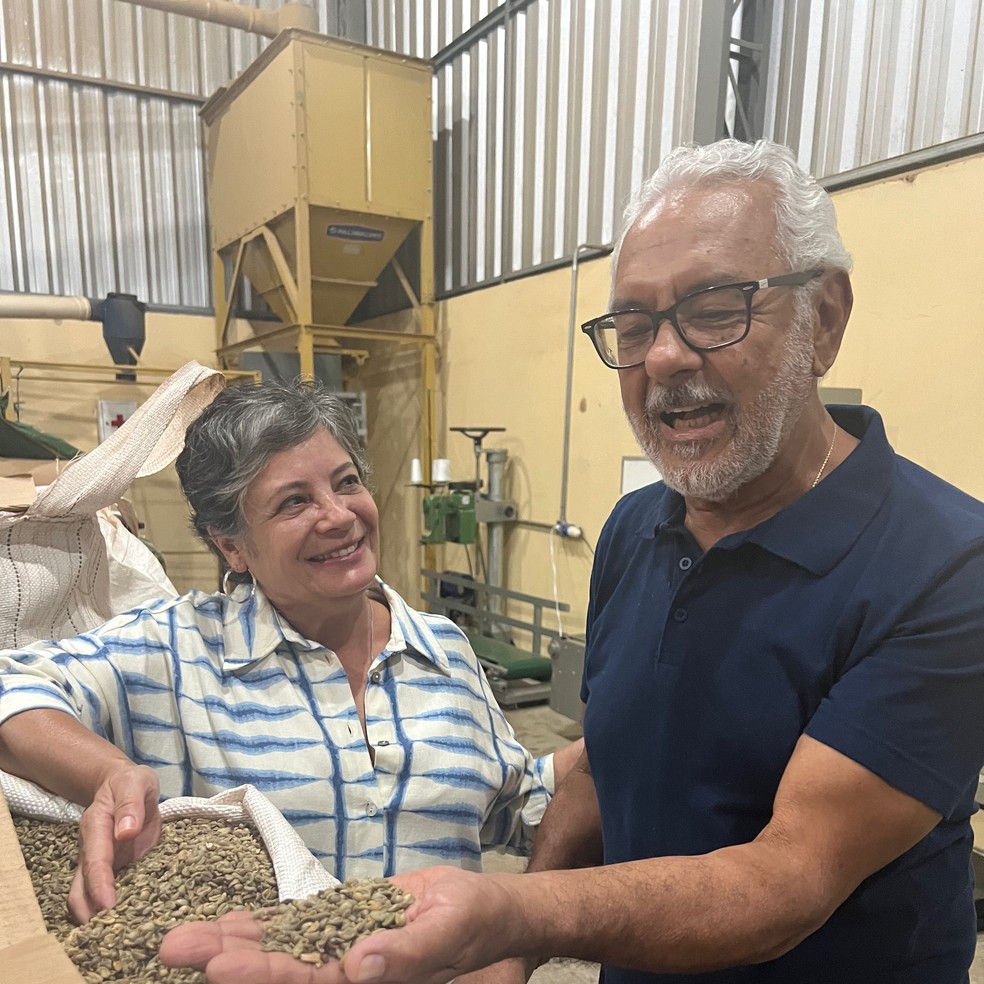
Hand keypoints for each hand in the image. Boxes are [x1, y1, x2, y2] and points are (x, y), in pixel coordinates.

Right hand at [68, 762, 160, 921]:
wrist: (124, 785)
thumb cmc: (130, 783)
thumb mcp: (135, 783)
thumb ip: (131, 805)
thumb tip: (127, 832)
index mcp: (96, 828)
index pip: (95, 862)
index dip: (100, 885)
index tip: (108, 906)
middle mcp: (92, 851)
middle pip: (81, 889)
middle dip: (91, 912)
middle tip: (112, 932)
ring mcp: (101, 863)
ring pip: (88, 897)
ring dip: (99, 917)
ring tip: (120, 934)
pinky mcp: (114, 870)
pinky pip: (110, 892)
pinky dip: (116, 908)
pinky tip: (131, 921)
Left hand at [160, 867, 520, 983]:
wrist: (481, 907)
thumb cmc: (473, 919)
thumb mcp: (448, 930)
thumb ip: (407, 952)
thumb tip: (361, 966)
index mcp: (368, 981)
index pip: (306, 982)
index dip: (263, 976)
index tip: (218, 966)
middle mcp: (344, 972)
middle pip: (276, 970)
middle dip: (225, 959)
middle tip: (172, 947)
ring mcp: (339, 949)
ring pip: (277, 949)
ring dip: (230, 941)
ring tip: (179, 936)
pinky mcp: (342, 925)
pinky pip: (296, 927)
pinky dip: (261, 924)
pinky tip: (227, 921)